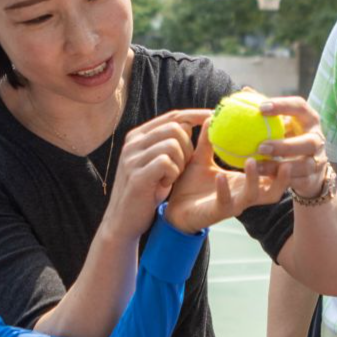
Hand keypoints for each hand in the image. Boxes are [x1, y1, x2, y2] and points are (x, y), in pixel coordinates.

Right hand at [103, 109, 207, 240]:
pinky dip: (172, 174)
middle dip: (188, 147)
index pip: (173, 116)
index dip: (196, 116)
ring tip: (171, 177)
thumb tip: (192, 124)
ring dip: (180, 163)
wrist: (123, 221)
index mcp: (138, 136)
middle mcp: (133, 143)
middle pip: (176, 128)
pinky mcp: (136, 175)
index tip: (213, 118)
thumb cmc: (146, 191)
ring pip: (173, 144)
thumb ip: (169, 143)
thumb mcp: (157, 162)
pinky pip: (166, 163)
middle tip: (182, 167)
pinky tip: (164, 185)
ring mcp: (132, 158)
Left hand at [164, 124, 281, 232]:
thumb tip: (212, 115)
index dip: (281, 160)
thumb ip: (207, 140)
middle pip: (273, 189)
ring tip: (251, 161)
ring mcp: (233, 205)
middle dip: (281, 175)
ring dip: (255, 178)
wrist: (172, 209)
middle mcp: (243, 195)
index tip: (284, 141)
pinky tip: (220, 175)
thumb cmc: (190, 185)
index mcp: (244, 182)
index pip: (271, 174)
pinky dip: (224, 188)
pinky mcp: (218, 212)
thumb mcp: (201, 158)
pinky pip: (226, 201)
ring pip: (254, 195)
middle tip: (282, 153)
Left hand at [254, 96, 331, 199]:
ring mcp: (317, 160)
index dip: (282, 106)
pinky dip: (279, 179)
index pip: (300, 106)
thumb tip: (244, 91)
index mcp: (309, 119)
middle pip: (307, 142)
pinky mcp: (312, 178)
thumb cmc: (289, 137)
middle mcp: (317, 139)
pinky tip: (261, 177)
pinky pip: (296, 180)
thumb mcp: (281, 123)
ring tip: (258, 166)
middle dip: (285, 145)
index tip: (261, 108)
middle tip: (261, 146)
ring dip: (279, 166)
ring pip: (302, 165)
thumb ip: (266, 109)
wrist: (309, 168)